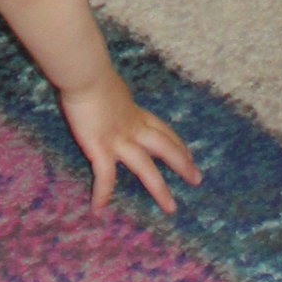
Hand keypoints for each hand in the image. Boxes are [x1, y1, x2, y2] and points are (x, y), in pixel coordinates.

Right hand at [60, 70, 200, 212]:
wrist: (84, 73)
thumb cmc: (91, 72)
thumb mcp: (108, 83)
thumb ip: (111, 94)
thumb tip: (105, 91)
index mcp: (133, 111)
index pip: (161, 129)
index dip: (176, 143)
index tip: (189, 154)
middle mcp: (132, 127)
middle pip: (164, 147)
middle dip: (182, 163)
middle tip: (197, 179)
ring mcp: (118, 139)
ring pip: (146, 168)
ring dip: (159, 189)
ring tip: (171, 208)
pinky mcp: (100, 147)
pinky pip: (105, 176)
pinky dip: (102, 193)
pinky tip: (98, 209)